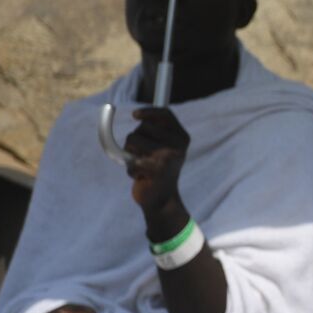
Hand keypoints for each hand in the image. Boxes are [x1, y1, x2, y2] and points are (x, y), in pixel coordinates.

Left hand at [124, 107, 189, 222]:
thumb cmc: (157, 171)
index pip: (165, 114)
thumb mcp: (163, 147)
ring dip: (129, 153)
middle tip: (142, 155)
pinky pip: (130, 159)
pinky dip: (131, 169)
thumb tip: (138, 115)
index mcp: (182, 138)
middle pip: (143, 127)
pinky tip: (142, 177)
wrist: (163, 200)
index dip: (148, 111)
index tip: (134, 115)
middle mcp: (178, 145)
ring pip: (132, 139)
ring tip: (142, 166)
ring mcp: (168, 156)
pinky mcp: (155, 168)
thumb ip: (154, 131)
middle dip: (134, 138)